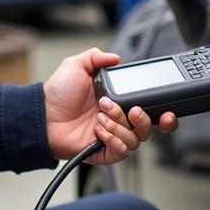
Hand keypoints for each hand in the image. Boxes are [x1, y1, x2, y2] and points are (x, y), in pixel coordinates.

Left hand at [42, 48, 177, 163]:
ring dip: (119, 124)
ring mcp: (112, 137)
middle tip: (132, 110)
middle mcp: (118, 121)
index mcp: (118, 102)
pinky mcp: (104, 152)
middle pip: (148, 128)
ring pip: (135, 139)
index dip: (163, 113)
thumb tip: (116, 57)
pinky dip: (112, 138)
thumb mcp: (76, 65)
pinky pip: (121, 151)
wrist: (43, 116)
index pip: (149, 110)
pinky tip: (99, 129)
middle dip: (144, 119)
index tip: (167, 110)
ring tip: (101, 115)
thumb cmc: (57, 94)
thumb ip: (96, 57)